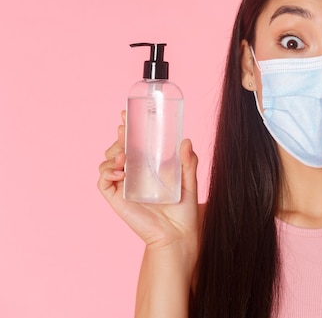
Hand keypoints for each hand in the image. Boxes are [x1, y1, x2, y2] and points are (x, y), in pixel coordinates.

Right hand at [98, 111, 199, 251]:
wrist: (178, 235)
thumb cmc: (184, 210)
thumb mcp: (190, 181)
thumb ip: (189, 163)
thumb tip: (186, 141)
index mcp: (149, 166)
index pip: (135, 143)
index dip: (128, 128)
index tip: (126, 114)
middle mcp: (134, 173)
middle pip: (118, 148)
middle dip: (118, 137)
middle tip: (123, 130)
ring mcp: (124, 185)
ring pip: (107, 162)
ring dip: (113, 153)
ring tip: (125, 154)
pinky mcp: (117, 198)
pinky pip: (103, 181)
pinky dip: (107, 172)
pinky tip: (120, 172)